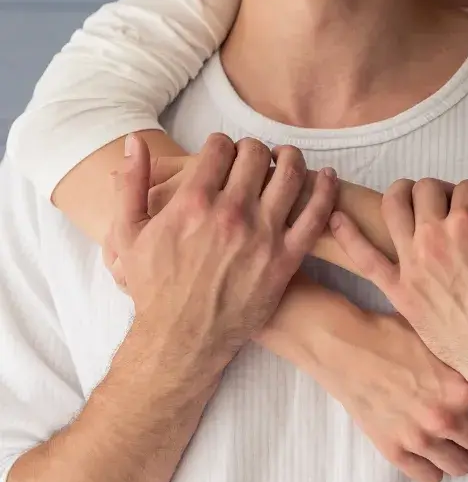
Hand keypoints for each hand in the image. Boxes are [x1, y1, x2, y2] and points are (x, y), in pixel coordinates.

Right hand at [103, 151, 338, 286]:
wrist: (180, 340)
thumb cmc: (153, 287)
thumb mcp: (127, 235)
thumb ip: (130, 184)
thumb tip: (134, 141)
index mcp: (194, 203)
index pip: (221, 147)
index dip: (222, 143)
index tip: (223, 152)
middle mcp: (232, 213)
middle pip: (256, 155)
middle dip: (253, 149)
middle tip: (251, 158)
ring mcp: (263, 235)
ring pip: (290, 174)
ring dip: (290, 158)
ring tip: (285, 159)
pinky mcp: (286, 258)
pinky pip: (316, 214)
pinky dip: (326, 189)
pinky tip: (327, 176)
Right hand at [274, 281, 467, 481]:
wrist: (347, 347)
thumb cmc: (391, 335)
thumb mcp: (437, 339)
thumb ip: (462, 361)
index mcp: (459, 388)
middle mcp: (445, 418)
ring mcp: (419, 440)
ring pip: (462, 466)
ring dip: (460, 451)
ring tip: (450, 436)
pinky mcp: (395, 452)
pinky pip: (429, 478)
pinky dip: (432, 466)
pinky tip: (428, 448)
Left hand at [330, 160, 467, 422]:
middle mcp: (437, 237)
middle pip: (427, 188)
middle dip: (446, 193)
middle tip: (460, 213)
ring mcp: (414, 264)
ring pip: (393, 206)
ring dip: (402, 195)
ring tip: (414, 203)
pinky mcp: (400, 292)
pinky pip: (364, 257)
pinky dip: (347, 233)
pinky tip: (335, 217)